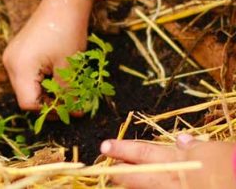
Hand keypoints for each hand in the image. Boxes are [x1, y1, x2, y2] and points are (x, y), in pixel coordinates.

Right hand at [3, 0, 92, 109]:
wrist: (63, 3)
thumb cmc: (67, 32)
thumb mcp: (68, 67)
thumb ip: (68, 93)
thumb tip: (73, 113)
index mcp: (21, 67)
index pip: (28, 103)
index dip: (49, 110)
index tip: (69, 110)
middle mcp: (10, 63)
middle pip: (25, 96)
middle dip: (48, 103)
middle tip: (69, 103)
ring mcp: (12, 57)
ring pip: (26, 87)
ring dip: (45, 93)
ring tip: (65, 91)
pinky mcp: (17, 52)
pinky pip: (26, 75)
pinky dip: (40, 82)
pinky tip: (55, 78)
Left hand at [100, 134, 235, 188]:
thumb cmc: (234, 164)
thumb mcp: (216, 151)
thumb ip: (196, 147)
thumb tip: (182, 140)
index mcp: (179, 160)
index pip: (144, 152)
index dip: (123, 149)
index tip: (105, 146)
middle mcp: (173, 179)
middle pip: (138, 176)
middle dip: (118, 173)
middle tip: (102, 170)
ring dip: (133, 184)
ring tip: (119, 180)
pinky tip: (150, 187)